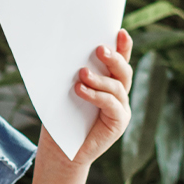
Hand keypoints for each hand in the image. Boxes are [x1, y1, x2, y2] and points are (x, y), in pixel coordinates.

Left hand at [70, 28, 133, 164]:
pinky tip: (81, 90)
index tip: (119, 31)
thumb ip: (73, 76)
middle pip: (123, 71)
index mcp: (108, 83)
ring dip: (100, 78)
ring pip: (118, 87)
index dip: (123, 46)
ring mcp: (121, 109)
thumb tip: (64, 52)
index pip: (120, 61)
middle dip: (114, 58)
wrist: (60, 152)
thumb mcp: (64, 92)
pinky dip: (97, 95)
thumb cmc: (60, 119)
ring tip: (82, 73)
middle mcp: (119, 94)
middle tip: (99, 49)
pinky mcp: (119, 123)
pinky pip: (112, 105)